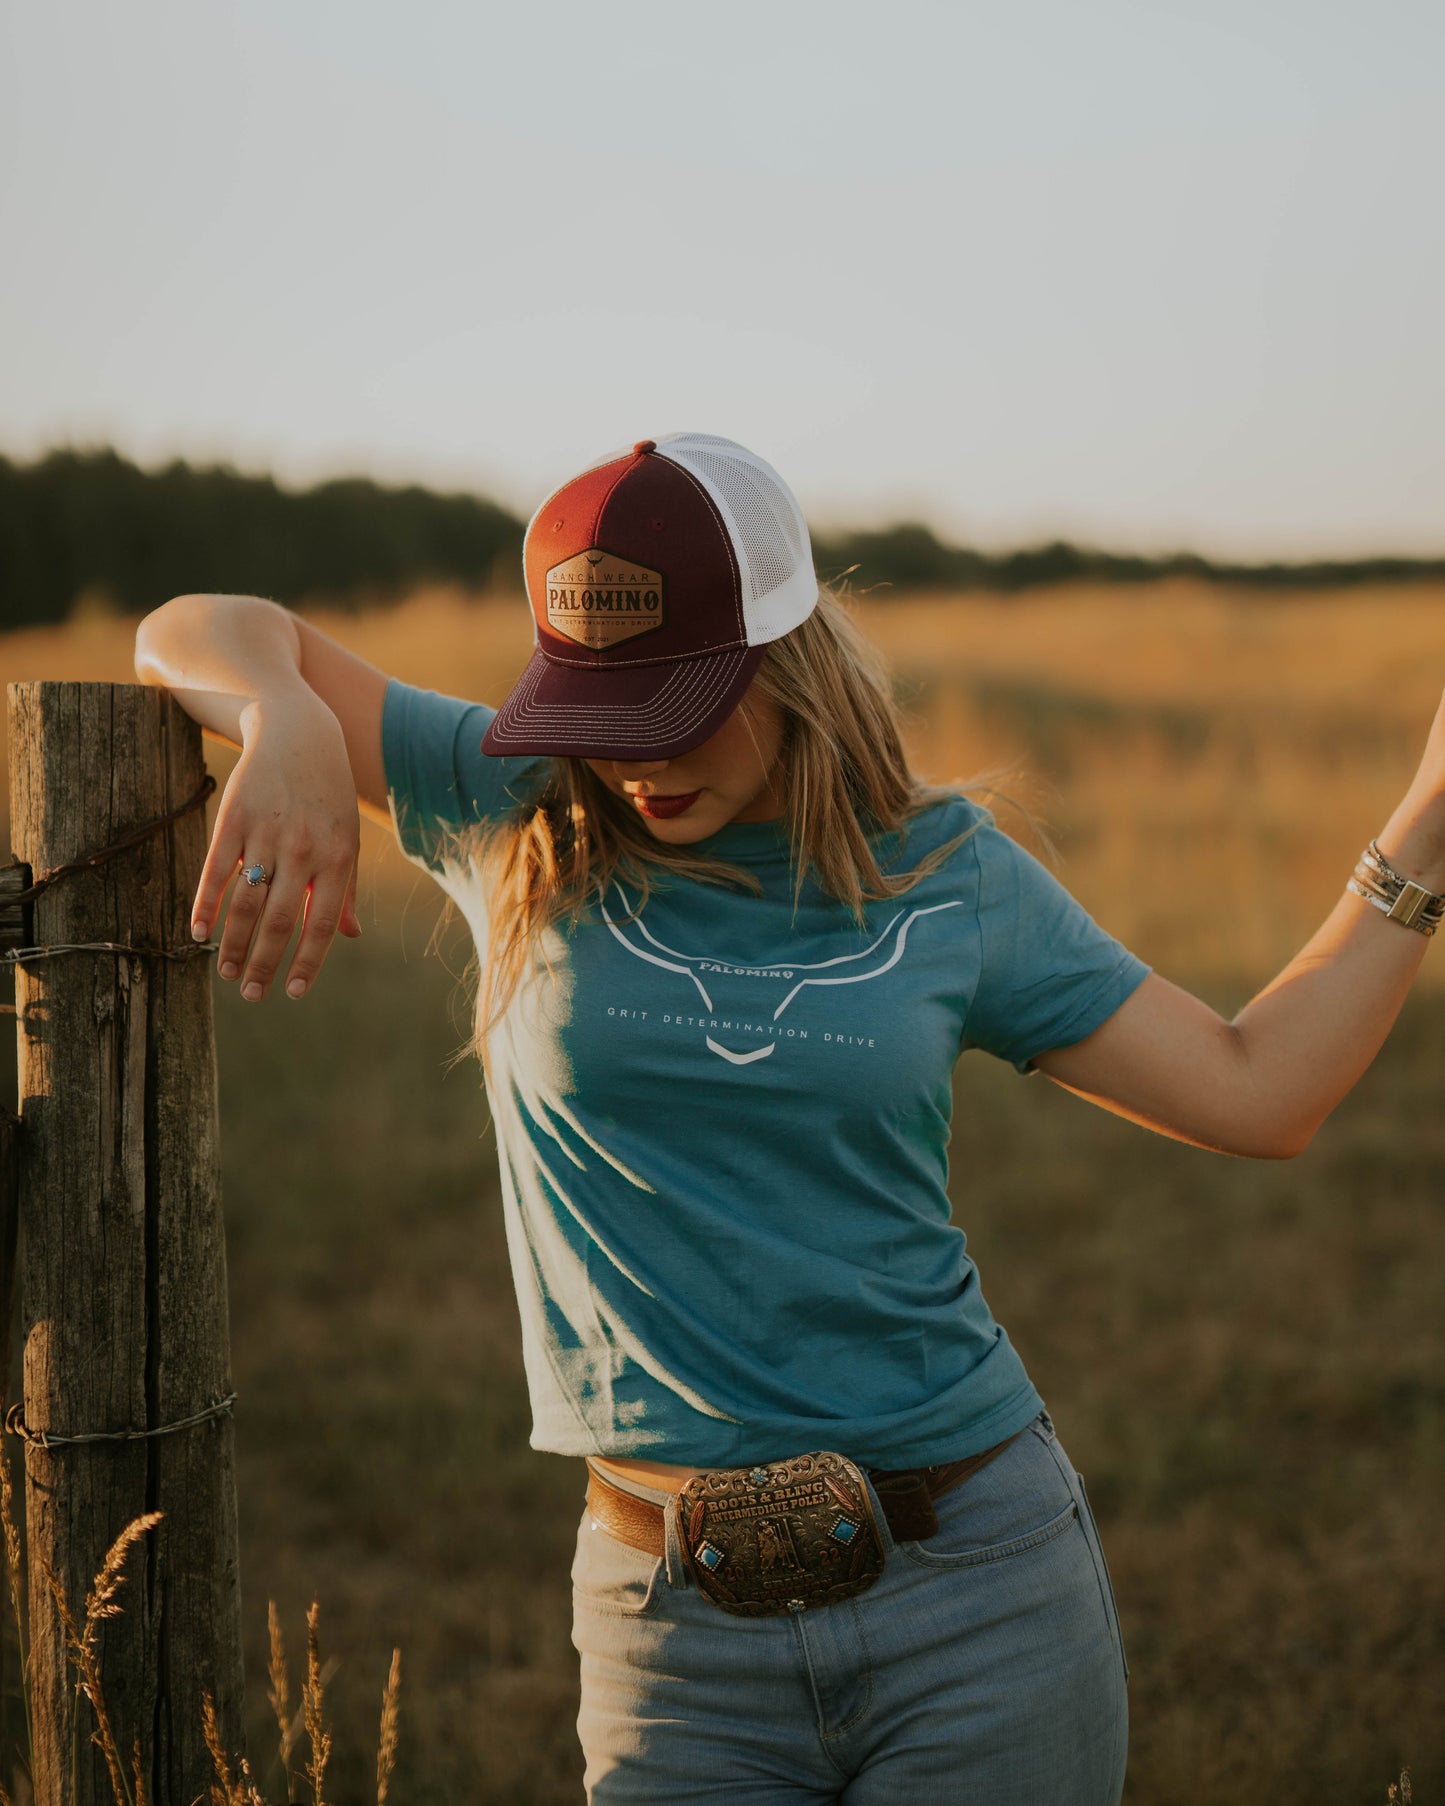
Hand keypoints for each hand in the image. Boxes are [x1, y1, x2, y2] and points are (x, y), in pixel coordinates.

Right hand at [192, 698, 362, 1000]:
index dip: (307, 962)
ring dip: (233, 943)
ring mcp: (266, 833)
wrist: (299, 732)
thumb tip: (349, 935)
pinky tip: (199, 933)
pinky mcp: (234, 817)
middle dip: (263, 963)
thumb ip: (346, 888)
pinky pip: (216, 870)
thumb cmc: (329, 795)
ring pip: (245, 901)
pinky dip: (205, 905)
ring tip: (227, 973)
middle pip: (278, 920)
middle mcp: (303, 849)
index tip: (292, 993)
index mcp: (339, 858)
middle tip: (252, 995)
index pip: (321, 923)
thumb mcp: (348, 838)